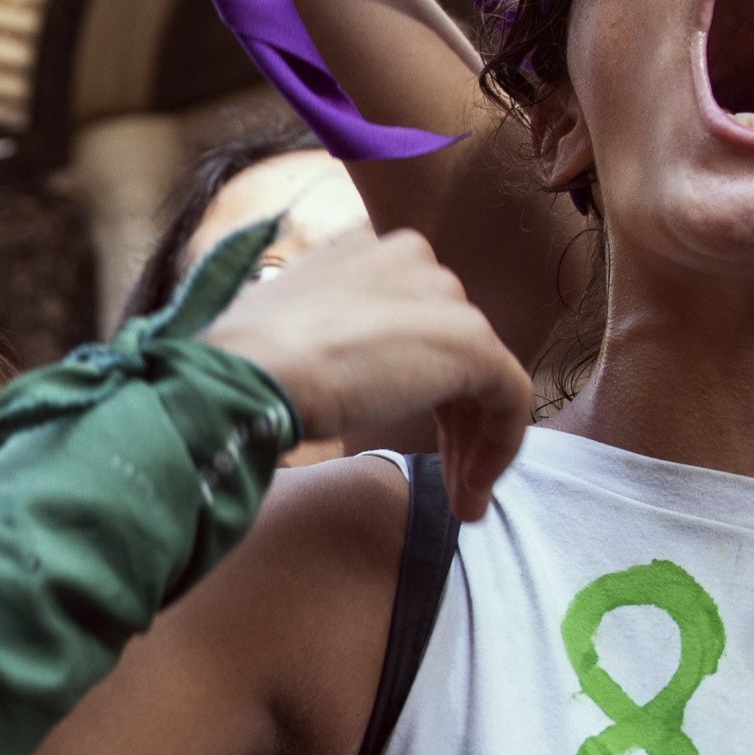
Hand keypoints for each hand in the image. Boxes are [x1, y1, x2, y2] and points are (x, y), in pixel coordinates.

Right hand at [208, 229, 535, 518]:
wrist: (251, 372)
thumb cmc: (244, 361)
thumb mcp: (282, 329)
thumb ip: (323, 333)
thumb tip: (330, 369)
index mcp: (365, 252)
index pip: (411, 317)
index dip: (415, 379)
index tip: (404, 432)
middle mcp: (411, 259)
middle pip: (448, 347)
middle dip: (450, 418)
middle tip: (441, 478)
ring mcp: (444, 298)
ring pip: (481, 375)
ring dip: (471, 444)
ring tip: (458, 502)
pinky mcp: (473, 342)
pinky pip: (509, 398)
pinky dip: (499, 448)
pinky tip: (471, 496)